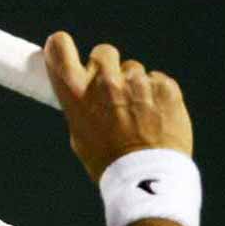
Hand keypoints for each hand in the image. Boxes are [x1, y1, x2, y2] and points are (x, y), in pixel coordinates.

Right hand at [44, 33, 192, 181]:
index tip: (65, 50)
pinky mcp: (165, 86)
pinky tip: (157, 117)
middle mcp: (105, 81)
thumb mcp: (80, 134)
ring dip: (135, 86)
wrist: (147, 179)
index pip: (59, 47)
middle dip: (108, 67)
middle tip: (113, 92)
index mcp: (77, 93)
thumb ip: (81, 104)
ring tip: (140, 115)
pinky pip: (158, 80)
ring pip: (134, 69)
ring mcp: (137, 82)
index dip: (61, 46)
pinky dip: (157, 94)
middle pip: (103, 52)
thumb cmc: (110, 162)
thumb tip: (81, 89)